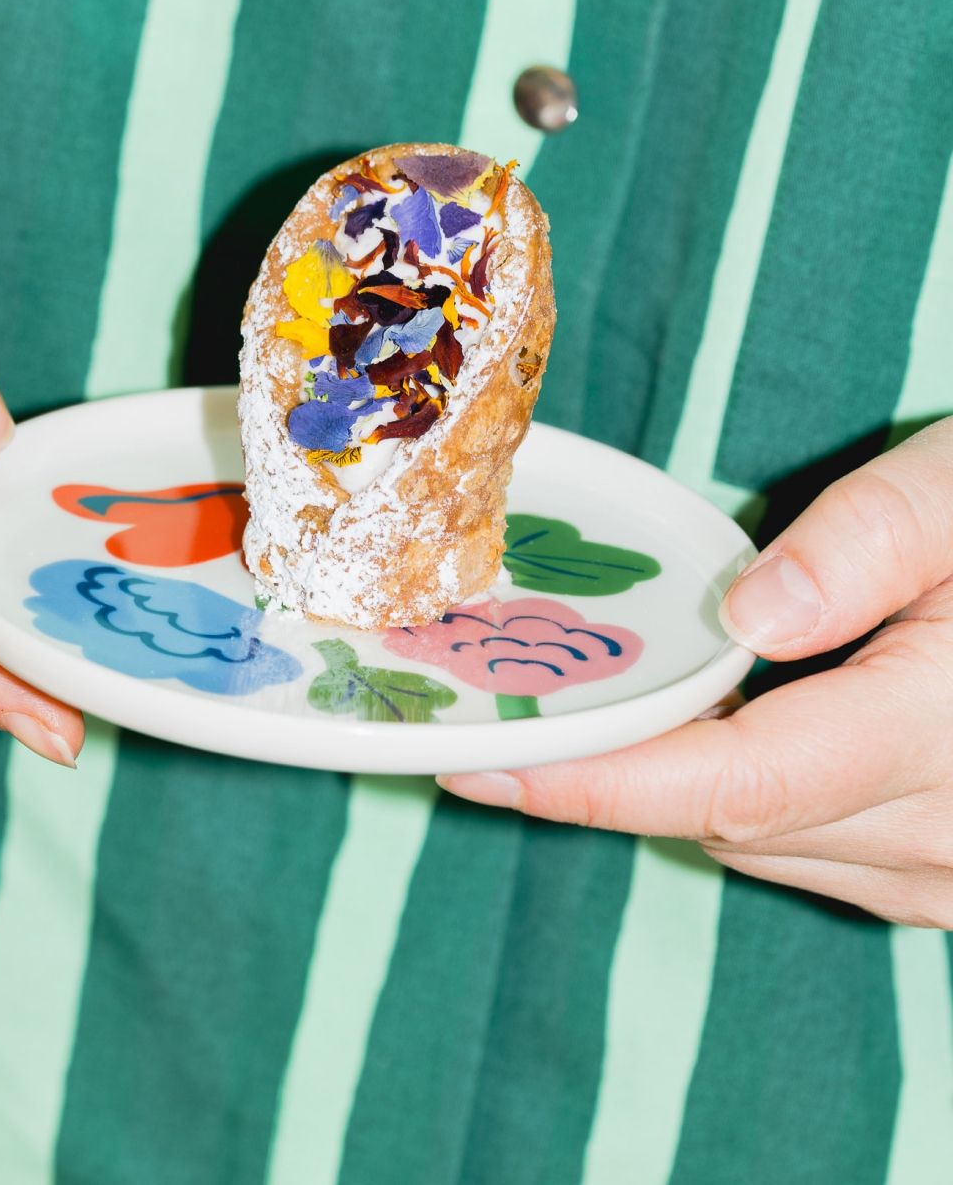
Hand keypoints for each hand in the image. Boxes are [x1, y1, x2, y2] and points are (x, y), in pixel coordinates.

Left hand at [440, 418, 952, 926]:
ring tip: (615, 702)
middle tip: (519, 710)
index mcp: (947, 731)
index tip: (491, 768)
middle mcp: (952, 834)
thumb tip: (747, 613)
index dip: (604, 784)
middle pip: (736, 821)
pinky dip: (750, 796)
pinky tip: (726, 723)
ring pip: (768, 844)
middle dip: (618, 775)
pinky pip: (815, 851)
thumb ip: (869, 545)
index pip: (739, 784)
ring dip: (683, 782)